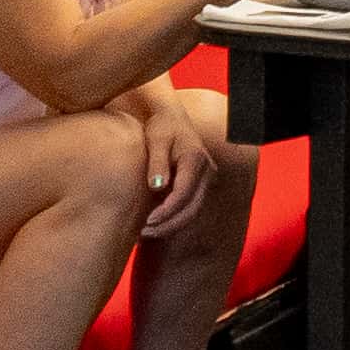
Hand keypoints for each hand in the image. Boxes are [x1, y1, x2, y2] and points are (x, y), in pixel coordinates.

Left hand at [135, 94, 232, 230]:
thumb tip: (157, 187)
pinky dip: (171, 218)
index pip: (183, 194)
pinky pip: (188, 207)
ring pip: (191, 211)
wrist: (170, 116)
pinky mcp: (198, 185)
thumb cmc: (161, 126)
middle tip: (143, 233)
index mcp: (196, 160)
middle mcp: (206, 172)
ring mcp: (205, 180)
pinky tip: (152, 223)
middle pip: (191, 209)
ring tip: (145, 233)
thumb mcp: (156, 140)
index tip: (147, 221)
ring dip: (170, 225)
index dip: (166, 211)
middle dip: (168, 225)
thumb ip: (157, 163)